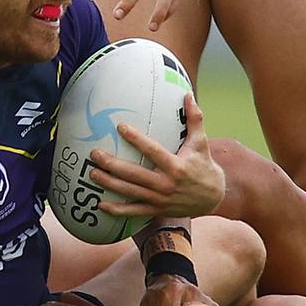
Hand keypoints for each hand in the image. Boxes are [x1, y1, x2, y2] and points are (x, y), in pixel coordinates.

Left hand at [89, 93, 225, 218]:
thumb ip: (194, 119)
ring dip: (109, 184)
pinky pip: (134, 211)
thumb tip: (188, 94)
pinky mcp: (156, 210)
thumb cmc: (204, 166)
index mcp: (176, 166)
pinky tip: (100, 204)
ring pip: (130, 192)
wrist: (213, 198)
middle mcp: (166, 184)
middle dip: (112, 164)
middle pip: (134, 174)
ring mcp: (160, 199)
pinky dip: (117, 210)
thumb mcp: (201, 142)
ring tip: (92, 173)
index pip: (152, 150)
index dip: (136, 139)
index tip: (120, 127)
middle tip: (95, 154)